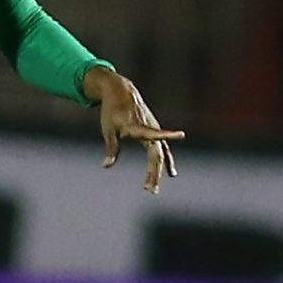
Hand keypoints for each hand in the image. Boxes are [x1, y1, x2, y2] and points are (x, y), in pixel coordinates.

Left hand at [83, 67, 184, 194]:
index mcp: (138, 127)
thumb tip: (107, 165)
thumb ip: (111, 148)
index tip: (176, 142)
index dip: (164, 140)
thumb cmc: (112, 111)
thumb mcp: (108, 129)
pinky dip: (166, 161)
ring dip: (157, 171)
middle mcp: (149, 129)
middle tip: (149, 190)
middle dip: (153, 173)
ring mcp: (154, 130)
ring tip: (153, 189)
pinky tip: (171, 173)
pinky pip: (162, 149)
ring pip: (160, 154)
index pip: (152, 137)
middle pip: (156, 155)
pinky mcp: (154, 131)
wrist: (121, 92)